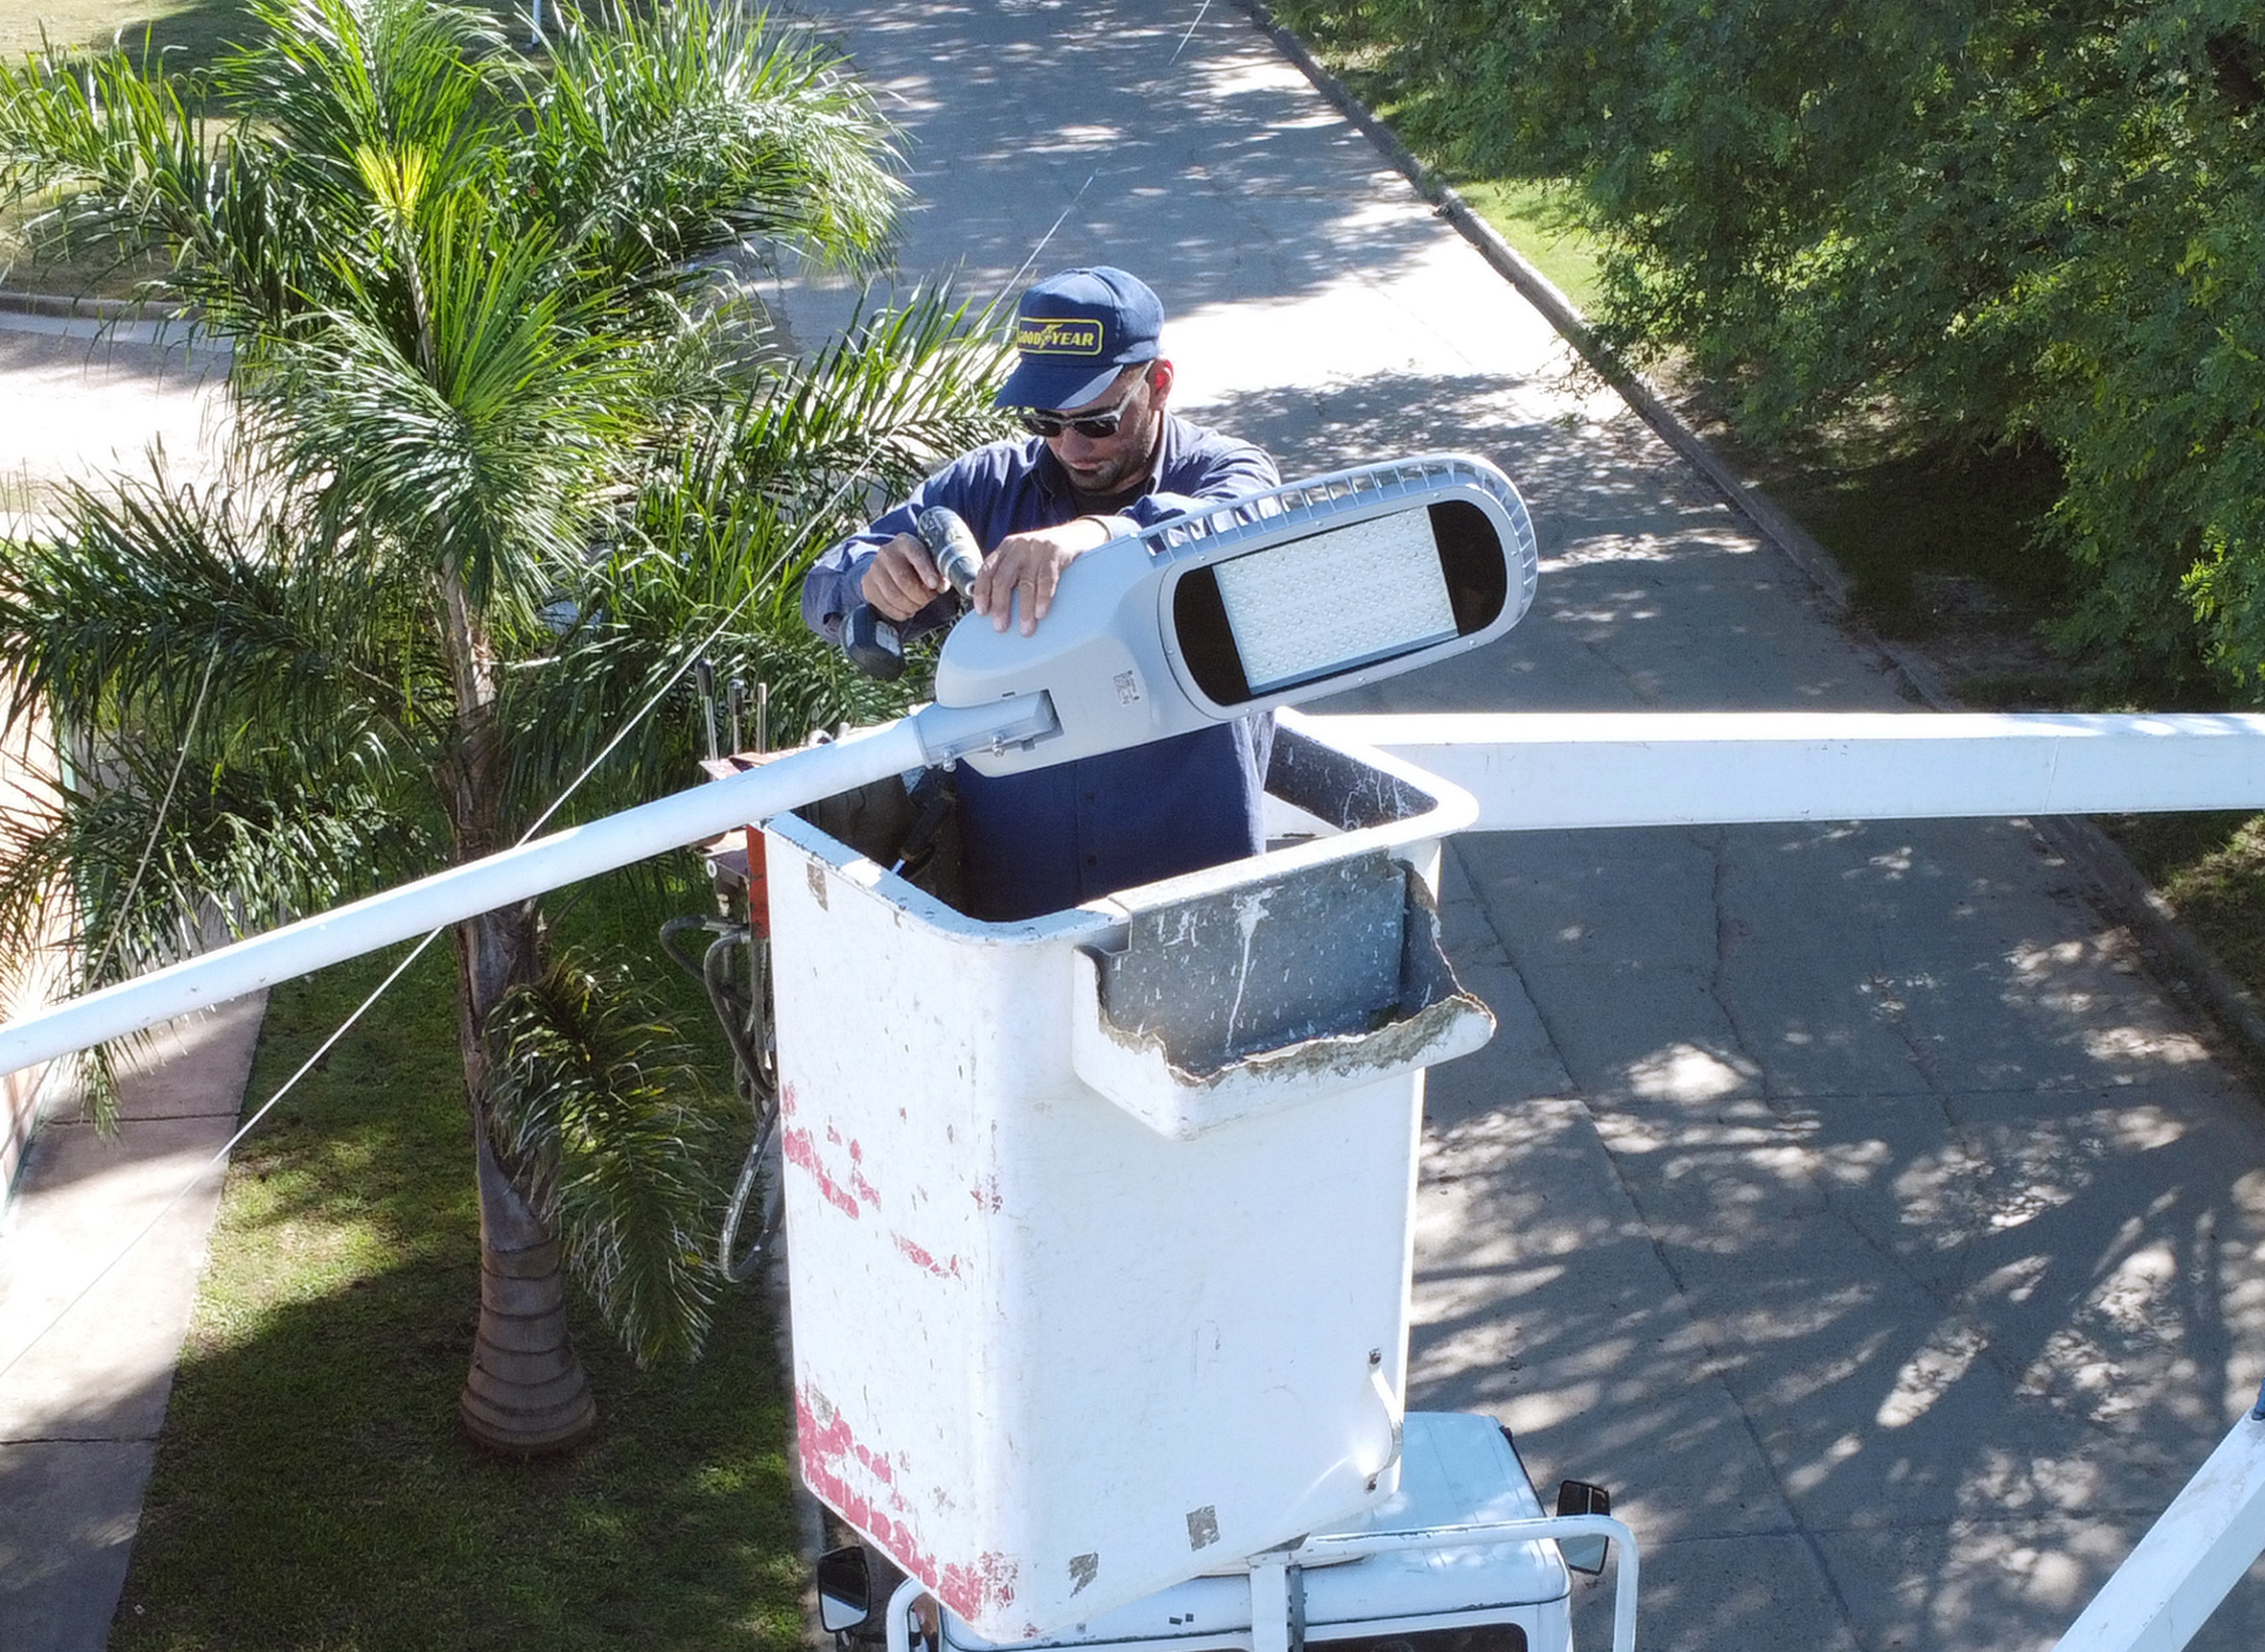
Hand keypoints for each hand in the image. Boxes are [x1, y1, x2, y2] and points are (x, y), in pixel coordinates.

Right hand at [859, 532, 944, 620]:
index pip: (916, 555)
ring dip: (911, 606)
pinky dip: (900, 613)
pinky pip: (885, 605)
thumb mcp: (930, 561)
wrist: (892, 564)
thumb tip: (942, 585)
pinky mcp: (867, 585)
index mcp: (906, 542)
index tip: (933, 585)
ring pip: (893, 596)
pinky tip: (907, 610)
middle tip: (929, 599)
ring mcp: (874, 569)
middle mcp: (886, 553)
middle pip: (904, 580)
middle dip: (920, 595)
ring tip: (919, 604)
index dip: (926, 571)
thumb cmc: (916, 563)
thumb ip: (939, 571)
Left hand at [970, 517, 1119, 635]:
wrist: (1077, 535)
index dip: (982, 592)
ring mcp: (1037, 549)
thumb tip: (996, 608)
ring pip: (1026, 583)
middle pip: (1003, 579)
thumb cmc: (1047, 554)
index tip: (982, 612)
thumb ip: (1010, 575)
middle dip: (1001, 606)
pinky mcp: (1055, 553)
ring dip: (1024, 610)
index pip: (986, 570)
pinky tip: (1040, 613)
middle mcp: (1018, 547)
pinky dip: (1043, 598)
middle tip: (1001, 627)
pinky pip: (1047, 579)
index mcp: (1006, 548)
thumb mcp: (1024, 558)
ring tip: (1026, 628)